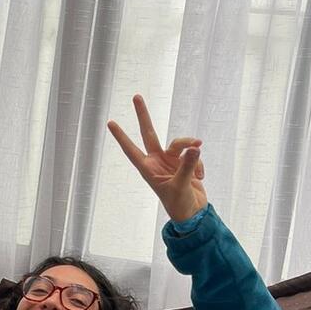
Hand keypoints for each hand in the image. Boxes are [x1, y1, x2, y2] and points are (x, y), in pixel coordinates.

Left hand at [107, 95, 207, 222]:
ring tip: (198, 162)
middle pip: (149, 133)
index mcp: (147, 169)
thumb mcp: (181, 186)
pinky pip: (194, 154)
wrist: (193, 213)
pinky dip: (199, 164)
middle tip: (136, 96)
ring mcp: (171, 160)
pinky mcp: (185, 161)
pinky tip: (200, 179)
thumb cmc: (180, 204)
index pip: (131, 149)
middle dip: (143, 115)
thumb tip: (195, 148)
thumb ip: (187, 166)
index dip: (121, 136)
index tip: (110, 122)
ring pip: (180, 143)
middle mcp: (157, 161)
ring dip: (190, 146)